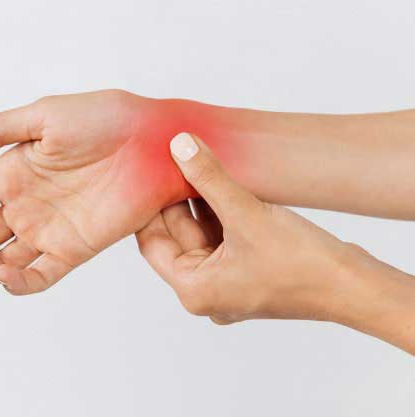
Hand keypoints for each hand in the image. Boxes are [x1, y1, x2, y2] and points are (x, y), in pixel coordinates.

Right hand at [0, 90, 191, 293]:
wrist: (153, 142)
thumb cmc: (104, 120)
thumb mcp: (43, 116)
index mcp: (12, 172)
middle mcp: (25, 204)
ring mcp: (49, 228)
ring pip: (3, 260)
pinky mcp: (76, 247)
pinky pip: (42, 272)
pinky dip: (22, 282)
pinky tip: (2, 278)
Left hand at [137, 132, 380, 324]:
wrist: (354, 287)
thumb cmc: (301, 264)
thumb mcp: (246, 213)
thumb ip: (209, 177)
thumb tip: (179, 144)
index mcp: (194, 289)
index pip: (152, 243)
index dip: (146, 206)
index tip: (143, 174)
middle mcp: (205, 292)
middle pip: (177, 237)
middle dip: (175, 199)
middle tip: (168, 160)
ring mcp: (227, 284)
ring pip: (201, 235)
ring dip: (200, 203)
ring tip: (193, 163)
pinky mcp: (247, 273)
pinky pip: (223, 238)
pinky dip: (220, 213)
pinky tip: (220, 182)